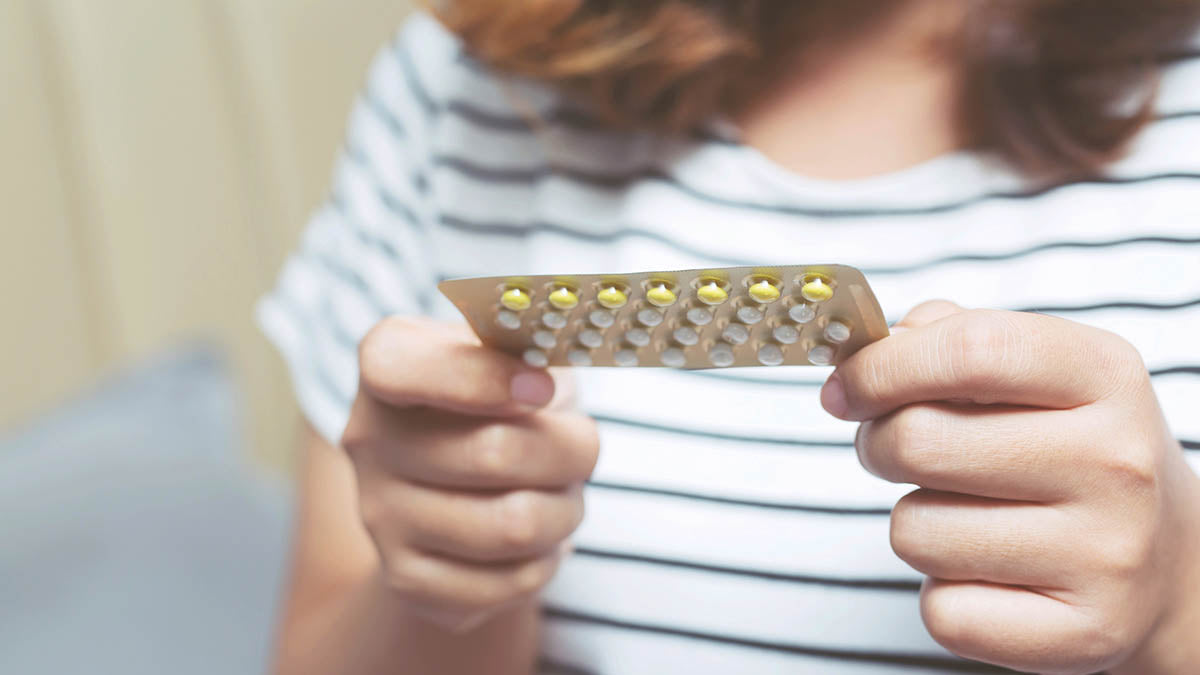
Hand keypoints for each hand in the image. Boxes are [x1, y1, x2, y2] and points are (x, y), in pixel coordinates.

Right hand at [341, 318, 598, 632]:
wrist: (468, 489)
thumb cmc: (509, 401)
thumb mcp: (518, 350)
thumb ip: (533, 334)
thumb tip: (560, 326)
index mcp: (386, 362)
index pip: (403, 368)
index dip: (481, 378)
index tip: (543, 388)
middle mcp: (366, 438)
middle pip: (495, 454)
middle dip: (571, 452)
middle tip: (582, 446)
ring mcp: (379, 514)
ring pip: (513, 525)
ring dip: (567, 510)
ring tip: (562, 493)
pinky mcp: (407, 579)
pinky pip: (511, 581)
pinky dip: (548, 559)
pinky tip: (536, 538)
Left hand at [821, 301, 1199, 673]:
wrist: (1168, 565)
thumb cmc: (1071, 452)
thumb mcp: (1039, 373)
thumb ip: (949, 338)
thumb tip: (869, 353)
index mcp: (1102, 375)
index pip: (970, 351)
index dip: (882, 367)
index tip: (845, 388)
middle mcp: (1114, 462)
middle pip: (919, 442)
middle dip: (879, 445)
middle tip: (897, 451)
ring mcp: (1105, 553)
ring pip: (915, 531)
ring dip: (915, 523)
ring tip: (966, 517)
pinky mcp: (1083, 634)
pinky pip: (943, 610)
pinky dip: (944, 594)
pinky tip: (990, 573)